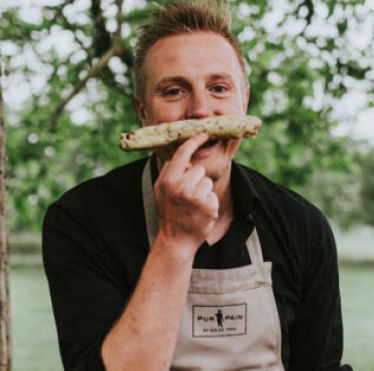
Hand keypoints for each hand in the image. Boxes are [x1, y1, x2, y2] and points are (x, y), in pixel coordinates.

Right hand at [153, 133, 218, 253]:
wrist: (176, 240)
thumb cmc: (168, 212)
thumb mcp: (160, 190)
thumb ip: (169, 172)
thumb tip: (182, 155)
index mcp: (168, 180)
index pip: (182, 154)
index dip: (194, 141)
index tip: (203, 134)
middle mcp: (181, 187)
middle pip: (198, 169)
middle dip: (195, 179)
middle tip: (187, 195)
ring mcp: (196, 197)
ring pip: (207, 181)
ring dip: (203, 190)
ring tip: (193, 205)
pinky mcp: (209, 206)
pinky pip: (212, 194)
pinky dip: (209, 202)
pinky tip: (200, 212)